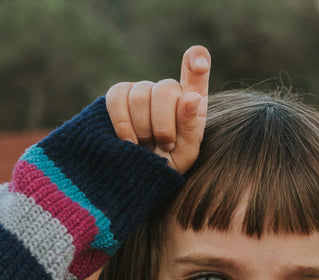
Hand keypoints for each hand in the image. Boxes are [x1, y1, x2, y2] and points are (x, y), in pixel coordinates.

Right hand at [106, 45, 210, 173]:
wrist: (136, 178)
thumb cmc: (166, 166)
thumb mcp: (185, 154)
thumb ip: (191, 127)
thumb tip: (191, 97)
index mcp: (191, 102)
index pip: (196, 74)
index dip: (196, 62)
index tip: (200, 63)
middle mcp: (167, 91)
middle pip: (165, 89)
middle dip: (163, 124)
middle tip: (165, 146)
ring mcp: (142, 90)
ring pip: (140, 96)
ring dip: (143, 129)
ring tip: (146, 147)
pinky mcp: (118, 95)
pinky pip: (117, 97)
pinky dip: (123, 123)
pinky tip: (129, 141)